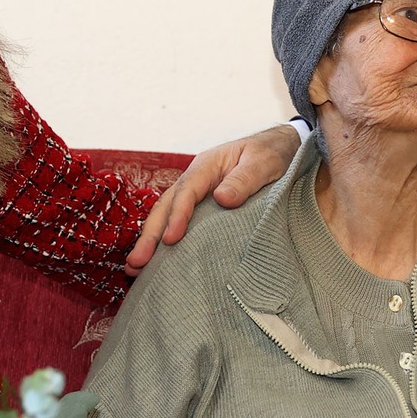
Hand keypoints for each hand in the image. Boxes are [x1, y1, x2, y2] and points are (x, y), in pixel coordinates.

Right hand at [125, 124, 302, 272]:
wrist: (280, 148)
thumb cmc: (272, 153)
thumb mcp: (264, 162)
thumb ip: (245, 179)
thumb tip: (222, 198)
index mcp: (207, 166)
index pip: (186, 192)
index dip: (177, 216)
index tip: (172, 240)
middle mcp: (195, 180)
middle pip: (165, 207)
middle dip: (150, 236)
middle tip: (136, 264)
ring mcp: (196, 194)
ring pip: (166, 216)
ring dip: (150, 242)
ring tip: (135, 269)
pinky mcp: (202, 208)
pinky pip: (178, 222)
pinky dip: (165, 241)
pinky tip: (158, 263)